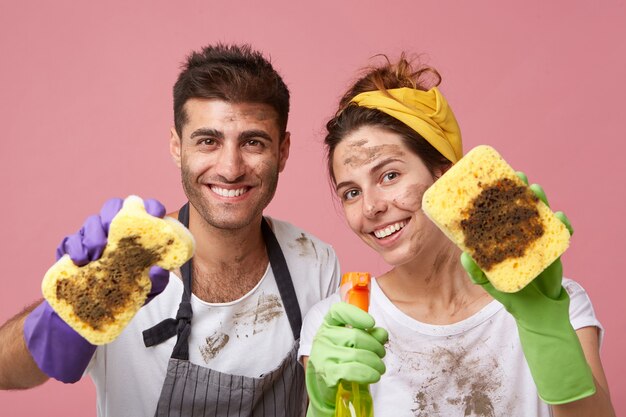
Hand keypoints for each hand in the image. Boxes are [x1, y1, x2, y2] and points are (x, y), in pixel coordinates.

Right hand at [24, 197, 169, 382]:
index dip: (150, 207)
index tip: (156, 214)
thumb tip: (159, 270)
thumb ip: (158, 280)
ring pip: (91, 222)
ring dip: (93, 236)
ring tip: (96, 255)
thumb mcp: (148, 290)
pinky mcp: (72, 247)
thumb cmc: (127, 291)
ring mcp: (91, 235)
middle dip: (113, 216)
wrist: (94, 310)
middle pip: (113, 207)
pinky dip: (75, 248)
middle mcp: (113, 228)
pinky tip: (80, 261)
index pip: (143, 209)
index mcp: (135, 232)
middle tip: (114, 235)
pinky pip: (71, 240)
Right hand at [306, 302, 387, 416]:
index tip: (372, 323)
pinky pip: (352, 370)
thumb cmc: (340, 359)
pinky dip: (368, 373)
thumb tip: (382, 333)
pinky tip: (374, 375)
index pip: (338, 311)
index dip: (356, 315)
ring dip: (375, 363)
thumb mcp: (353, 343)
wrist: (325, 384)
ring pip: (357, 355)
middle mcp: (323, 338)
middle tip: (381, 354)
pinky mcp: (328, 374)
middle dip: (375, 346)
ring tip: (380, 367)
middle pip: (356, 336)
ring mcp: (324, 356)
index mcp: (328, 325)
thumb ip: (369, 335)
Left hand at [461, 173, 594, 403]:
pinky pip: (562, 232)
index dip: (495, 195)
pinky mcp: (554, 247)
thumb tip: (464, 255)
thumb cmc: (507, 290)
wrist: (534, 308)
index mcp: (502, 234)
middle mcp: (519, 231)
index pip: (498, 210)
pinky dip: (563, 223)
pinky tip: (559, 216)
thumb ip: (475, 270)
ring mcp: (538, 237)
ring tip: (534, 189)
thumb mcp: (486, 281)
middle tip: (516, 176)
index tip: (489, 180)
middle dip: (518, 188)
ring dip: (539, 199)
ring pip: (540, 212)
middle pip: (519, 204)